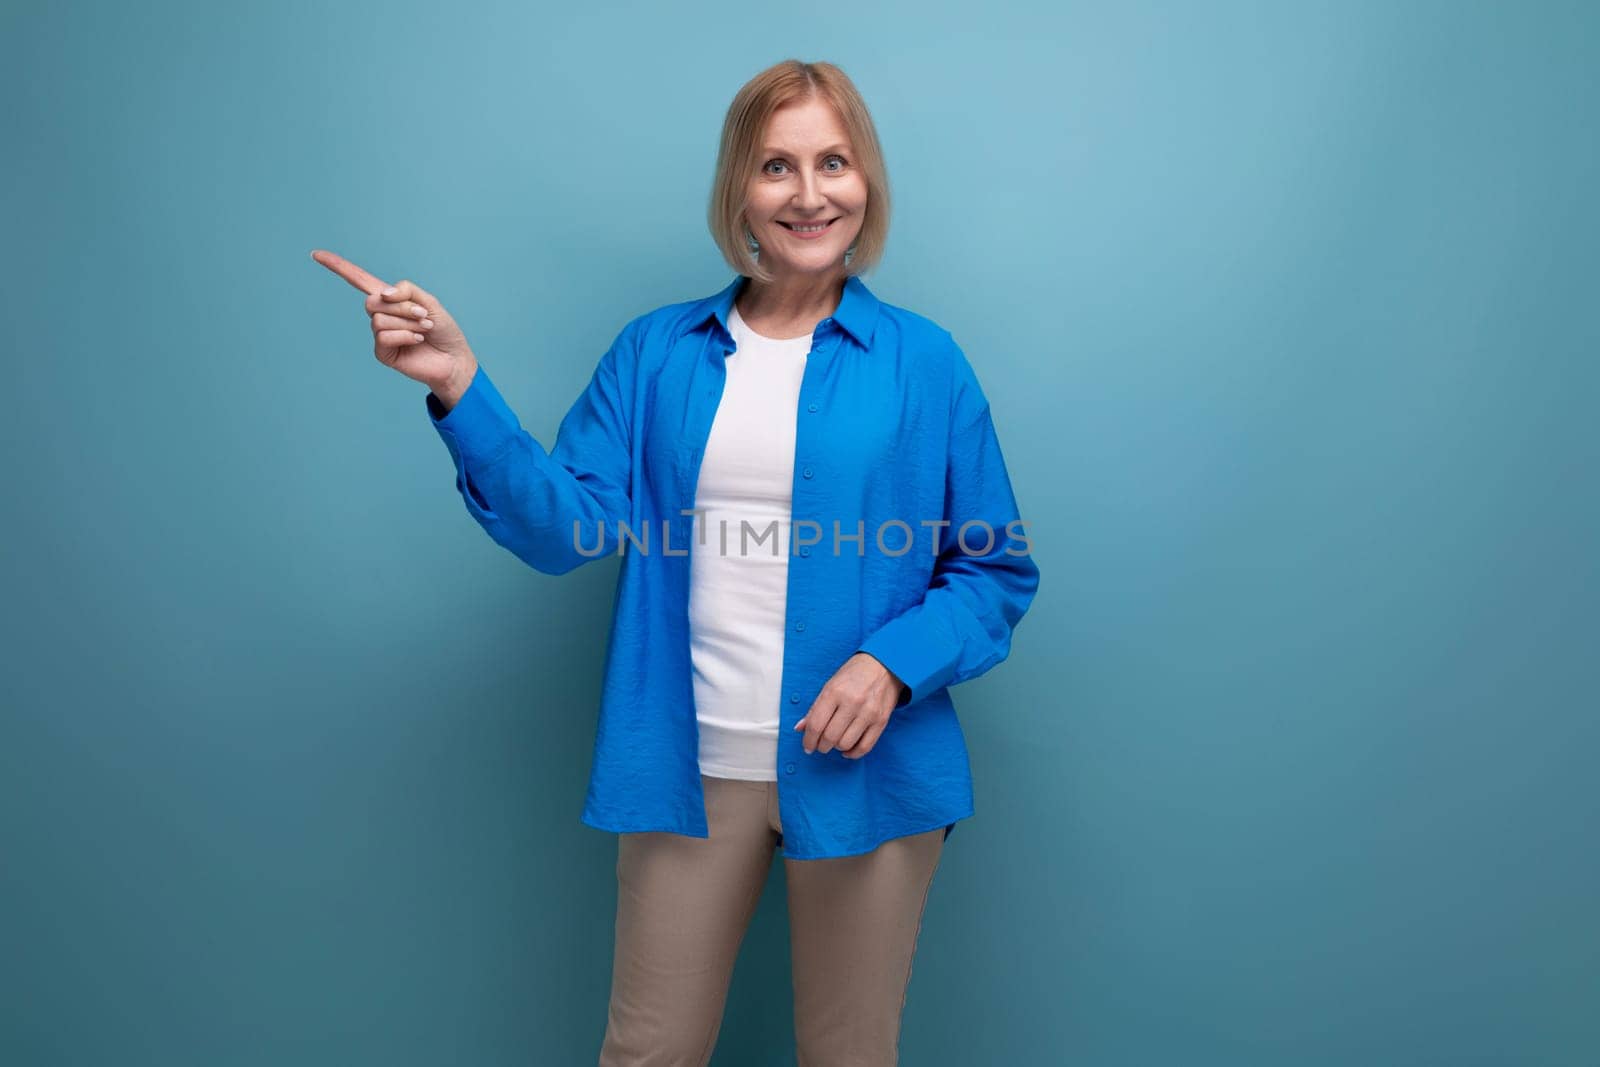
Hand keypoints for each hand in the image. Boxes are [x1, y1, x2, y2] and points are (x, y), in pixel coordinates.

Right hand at [310, 248, 477, 404]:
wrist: (454, 358)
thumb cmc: (443, 329)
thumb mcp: (428, 301)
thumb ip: (406, 290)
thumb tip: (382, 294)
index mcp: (390, 299)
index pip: (359, 280)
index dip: (339, 267)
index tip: (316, 254)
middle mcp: (381, 315)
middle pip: (372, 301)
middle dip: (402, 307)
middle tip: (422, 315)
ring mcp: (381, 334)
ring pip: (380, 319)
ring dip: (408, 323)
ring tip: (424, 329)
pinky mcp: (383, 353)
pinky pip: (384, 337)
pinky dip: (405, 336)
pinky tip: (417, 341)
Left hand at [794, 653, 906, 759]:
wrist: (884, 664)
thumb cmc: (855, 673)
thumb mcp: (830, 685)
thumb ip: (816, 708)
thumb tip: (801, 728)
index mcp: (834, 691)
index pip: (816, 725)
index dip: (808, 740)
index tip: (807, 745)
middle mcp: (851, 702)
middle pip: (830, 737)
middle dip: (821, 746)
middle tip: (819, 745)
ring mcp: (868, 713)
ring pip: (845, 744)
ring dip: (836, 747)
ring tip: (835, 741)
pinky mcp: (881, 721)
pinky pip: (864, 747)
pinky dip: (853, 753)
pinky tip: (847, 750)